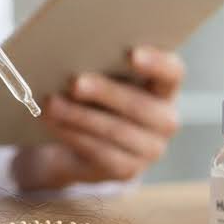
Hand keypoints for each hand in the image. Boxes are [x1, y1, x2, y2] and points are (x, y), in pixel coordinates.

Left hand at [11, 46, 184, 189]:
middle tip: (74, 82)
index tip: (131, 53)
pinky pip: (101, 153)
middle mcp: (166, 119)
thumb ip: (100, 66)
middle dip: (105, 93)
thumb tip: (72, 56)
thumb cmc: (96, 98)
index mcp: (165, 88)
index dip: (156, 62)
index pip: (172, 73)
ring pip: (116, 131)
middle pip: (140, 105)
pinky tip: (54, 124)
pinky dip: (73, 135)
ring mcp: (151, 149)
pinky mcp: (128, 170)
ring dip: (79, 116)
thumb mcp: (103, 79)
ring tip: (51, 104)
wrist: (85, 144)